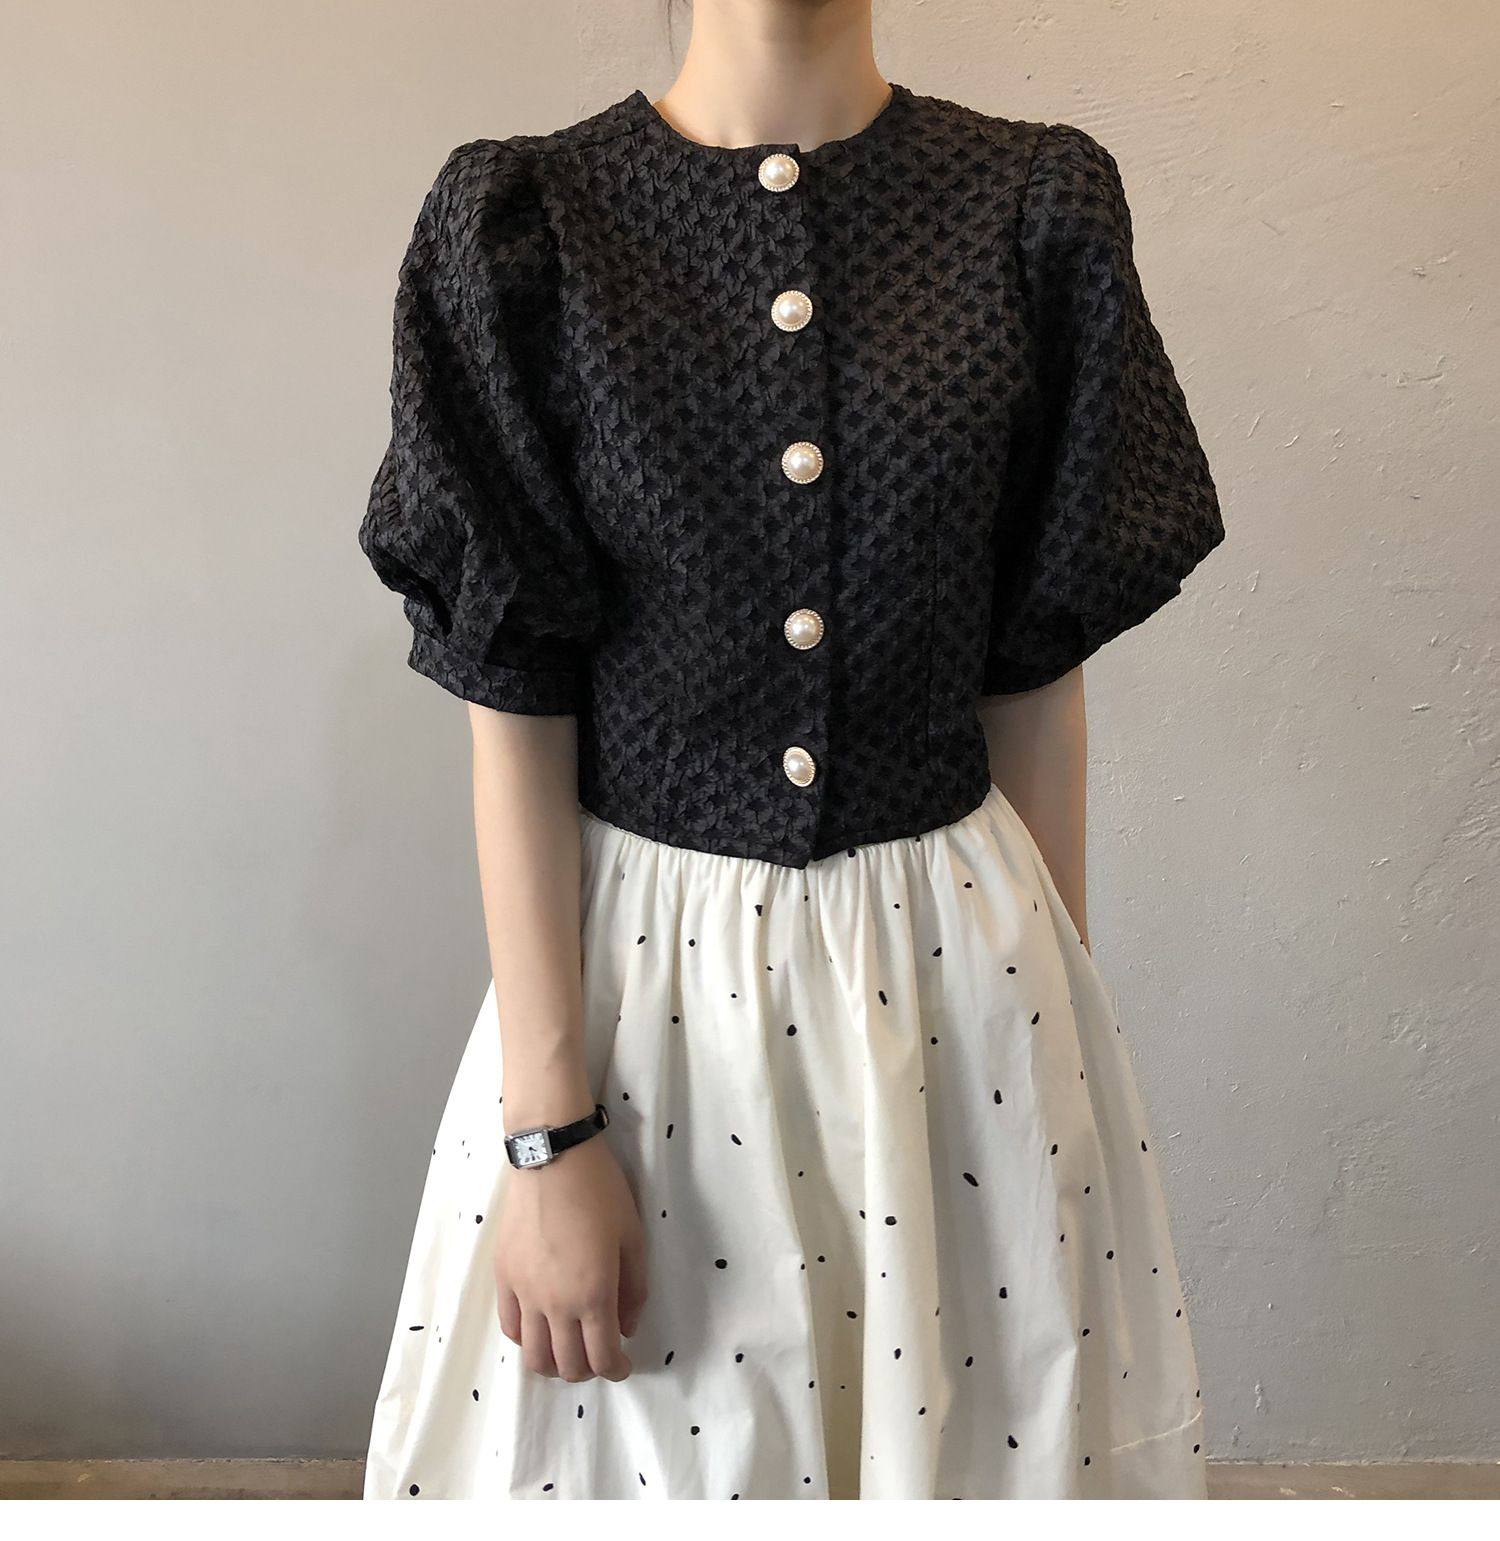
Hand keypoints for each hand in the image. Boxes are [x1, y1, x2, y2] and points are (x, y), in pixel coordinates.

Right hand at [493, 1133, 647, 1381]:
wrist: (552, 1158)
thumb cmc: (600, 1192)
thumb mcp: (633, 1237)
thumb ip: (634, 1290)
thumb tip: (627, 1327)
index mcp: (594, 1294)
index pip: (602, 1357)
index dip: (615, 1370)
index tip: (622, 1366)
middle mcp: (556, 1303)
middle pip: (567, 1365)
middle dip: (587, 1371)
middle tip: (598, 1358)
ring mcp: (524, 1293)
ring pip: (533, 1355)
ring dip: (553, 1365)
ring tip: (567, 1353)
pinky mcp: (503, 1277)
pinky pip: (509, 1327)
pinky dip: (526, 1340)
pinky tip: (539, 1330)